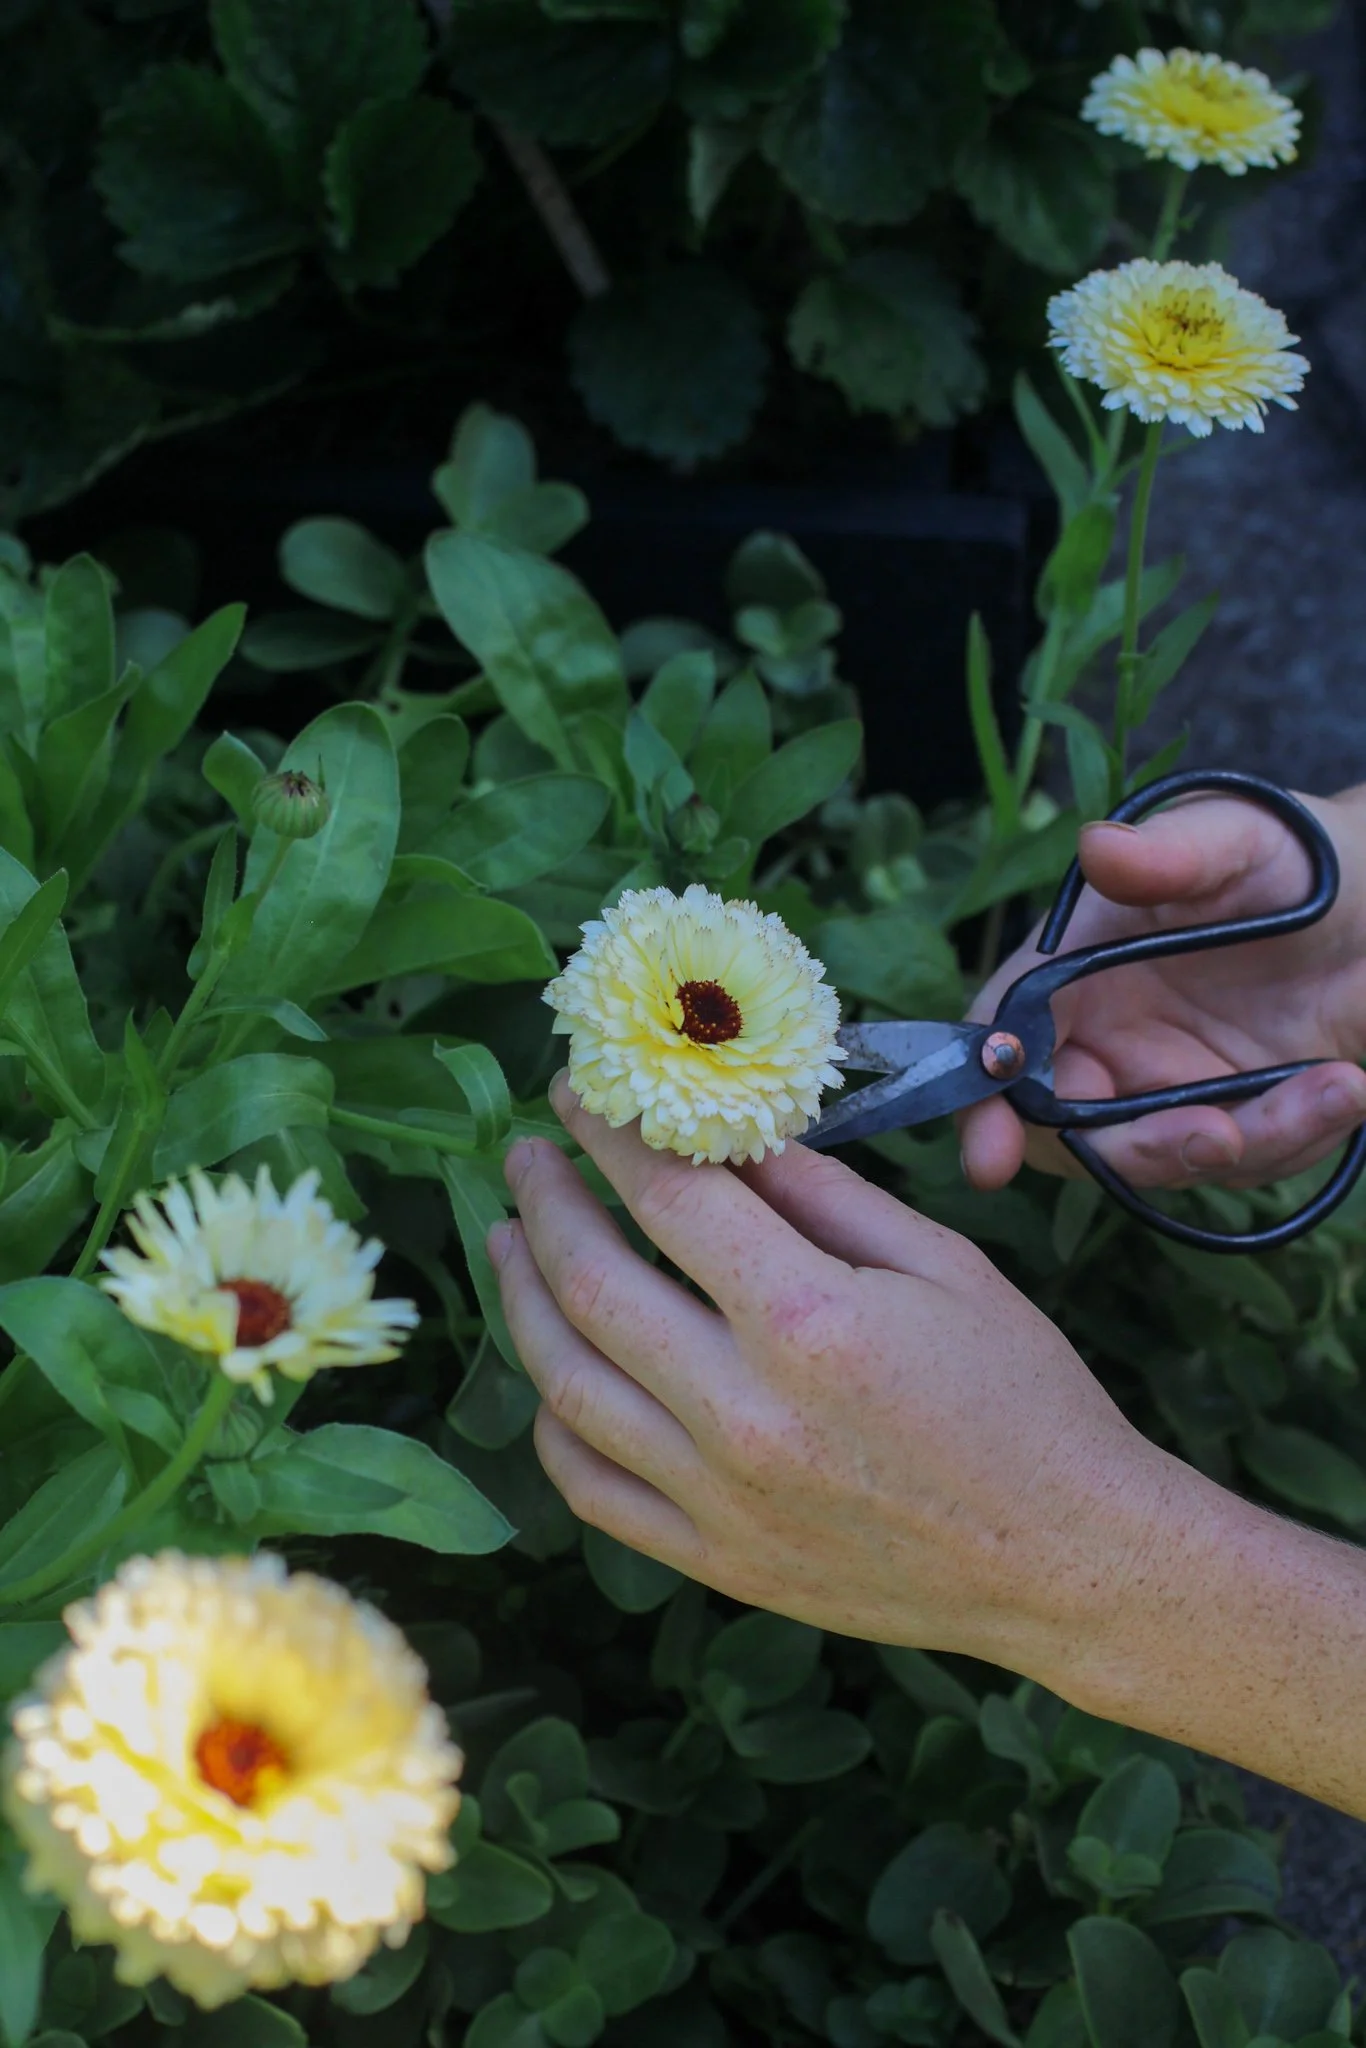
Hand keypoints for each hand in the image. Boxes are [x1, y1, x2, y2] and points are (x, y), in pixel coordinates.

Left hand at [488, 1076, 1169, 1678]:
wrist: (1066, 1562)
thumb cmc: (1024, 1399)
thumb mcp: (944, 1265)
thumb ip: (822, 1196)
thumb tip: (726, 1136)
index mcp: (809, 1321)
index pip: (669, 1197)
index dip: (609, 1132)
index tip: (577, 1092)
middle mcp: (746, 1413)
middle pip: (593, 1283)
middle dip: (544, 1202)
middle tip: (527, 1156)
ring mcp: (720, 1498)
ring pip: (567, 1386)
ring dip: (523, 1300)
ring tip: (509, 1243)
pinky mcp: (715, 1561)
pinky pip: (591, 1487)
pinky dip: (552, 1421)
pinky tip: (553, 1372)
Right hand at [961, 789, 1365, 1191]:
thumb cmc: (1293, 853)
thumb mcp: (1237, 836)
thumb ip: (1168, 853)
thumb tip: (1098, 846)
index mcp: (1072, 970)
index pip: (1001, 1043)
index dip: (983, 1104)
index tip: (992, 1158)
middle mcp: (1105, 1037)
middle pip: (1069, 1131)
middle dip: (1139, 1149)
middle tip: (1217, 1137)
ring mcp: (1167, 1085)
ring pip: (1166, 1158)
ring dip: (1246, 1143)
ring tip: (1333, 1088)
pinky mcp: (1233, 1116)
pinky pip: (1242, 1161)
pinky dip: (1295, 1137)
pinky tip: (1344, 1088)